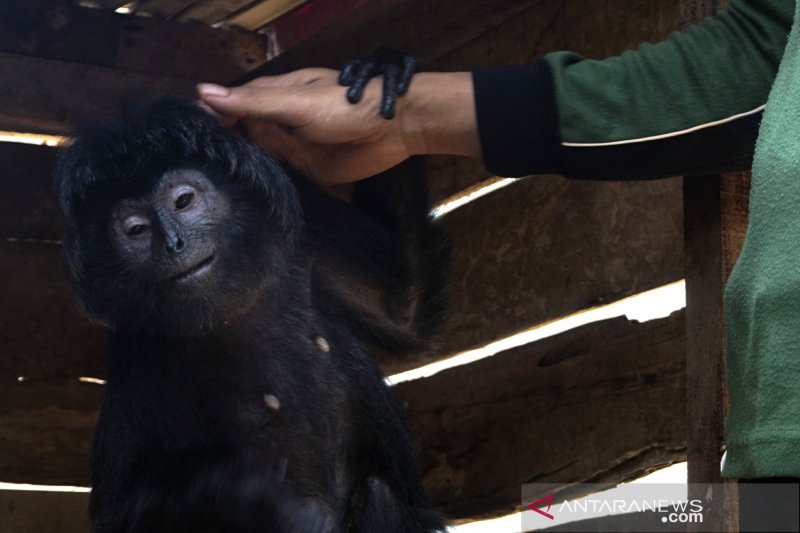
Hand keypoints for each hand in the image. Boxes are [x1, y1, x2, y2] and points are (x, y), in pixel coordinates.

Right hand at [198, 69, 479, 184]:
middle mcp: (277, 119)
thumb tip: (204, 93)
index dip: (210, 117)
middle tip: (188, 166)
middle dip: (220, 143)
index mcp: (273, 95)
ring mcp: (290, 144)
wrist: (394, 129)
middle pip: (240, 131)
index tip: (186, 135)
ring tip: (204, 182)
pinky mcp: (305, 166)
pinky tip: (240, 190)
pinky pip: (277, 171)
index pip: (231, 104)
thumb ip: (254, 104)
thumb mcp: (295, 102)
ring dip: (238, 163)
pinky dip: (261, 178)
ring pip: (256, 152)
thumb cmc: (347, 106)